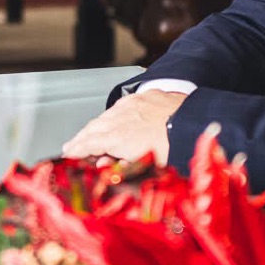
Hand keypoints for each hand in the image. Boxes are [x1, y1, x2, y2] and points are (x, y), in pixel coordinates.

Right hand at [61, 90, 184, 163]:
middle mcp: (121, 118)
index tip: (68, 154)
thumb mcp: (145, 166)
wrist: (196, 124)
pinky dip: (112, 114)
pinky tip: (110, 118)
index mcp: (119, 138)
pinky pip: (121, 106)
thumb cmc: (175, 149)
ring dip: (95, 126)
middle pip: (93, 128)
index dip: (76, 150)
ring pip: (105, 116)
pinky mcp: (143, 97)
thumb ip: (120, 166)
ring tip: (87, 134)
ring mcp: (132, 105)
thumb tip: (104, 164)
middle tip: (71, 145)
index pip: (89, 144)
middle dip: (80, 138)